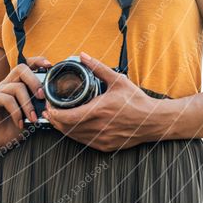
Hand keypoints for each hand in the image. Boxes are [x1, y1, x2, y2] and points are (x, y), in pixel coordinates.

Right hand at [0, 56, 51, 159]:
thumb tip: (50, 103)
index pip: (25, 66)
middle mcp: (6, 84)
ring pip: (16, 87)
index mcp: (15, 85)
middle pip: (21, 69)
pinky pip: (7, 99)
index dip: (37, 61)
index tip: (49, 65)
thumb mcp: (29, 117)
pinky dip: (17, 112)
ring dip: (28, 104)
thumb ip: (37, 107)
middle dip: (34, 81)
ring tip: (33, 118)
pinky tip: (19, 123)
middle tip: (41, 97)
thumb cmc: (12, 129)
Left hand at [41, 52, 162, 151]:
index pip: (69, 117)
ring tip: (56, 119)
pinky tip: (72, 127)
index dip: (54, 113)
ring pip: (74, 137)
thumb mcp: (117, 80)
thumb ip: (98, 67)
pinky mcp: (106, 146)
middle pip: (68, 128)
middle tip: (48, 112)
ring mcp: (102, 138)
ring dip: (63, 128)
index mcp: (100, 110)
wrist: (153, 121)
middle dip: (55, 120)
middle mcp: (99, 127)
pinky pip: (84, 142)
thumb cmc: (136, 101)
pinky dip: (75, 135)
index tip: (48, 106)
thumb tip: (83, 56)